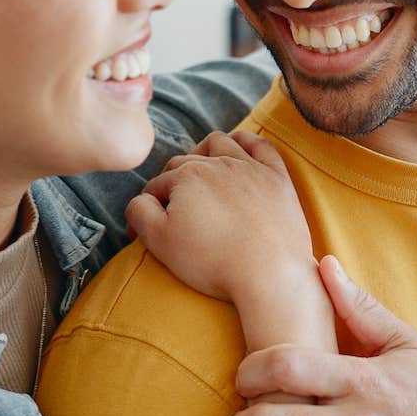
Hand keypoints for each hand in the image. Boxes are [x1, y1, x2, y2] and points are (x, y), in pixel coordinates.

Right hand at [125, 130, 315, 306]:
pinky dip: (246, 141)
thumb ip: (140, 212)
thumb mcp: (161, 241)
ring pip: (219, 143)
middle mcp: (217, 163)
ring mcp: (250, 167)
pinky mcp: (276, 177)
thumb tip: (140, 199)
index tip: (143, 233)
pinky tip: (239, 149)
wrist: (269, 275)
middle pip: (184, 164)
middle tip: (170, 211)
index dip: (146, 208)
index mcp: (186, 176)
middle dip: (171, 182)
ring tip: (199, 170)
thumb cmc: (213, 261)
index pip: (156, 186)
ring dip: (203, 151)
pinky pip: (260, 145)